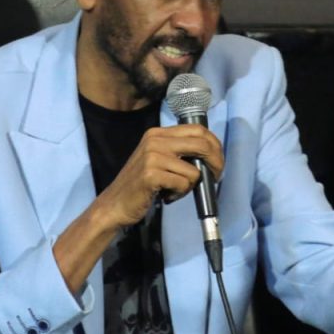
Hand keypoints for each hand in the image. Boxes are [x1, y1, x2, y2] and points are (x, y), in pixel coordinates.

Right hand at [97, 124, 224, 228]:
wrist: (115, 203)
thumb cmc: (143, 184)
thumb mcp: (159, 159)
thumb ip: (180, 151)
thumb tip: (212, 153)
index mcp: (158, 133)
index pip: (198, 129)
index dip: (215, 145)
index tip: (218, 162)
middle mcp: (155, 140)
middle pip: (202, 143)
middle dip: (216, 162)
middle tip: (216, 177)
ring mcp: (152, 156)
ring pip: (194, 170)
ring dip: (191, 185)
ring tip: (175, 190)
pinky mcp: (151, 174)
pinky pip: (184, 183)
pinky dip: (180, 193)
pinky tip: (167, 195)